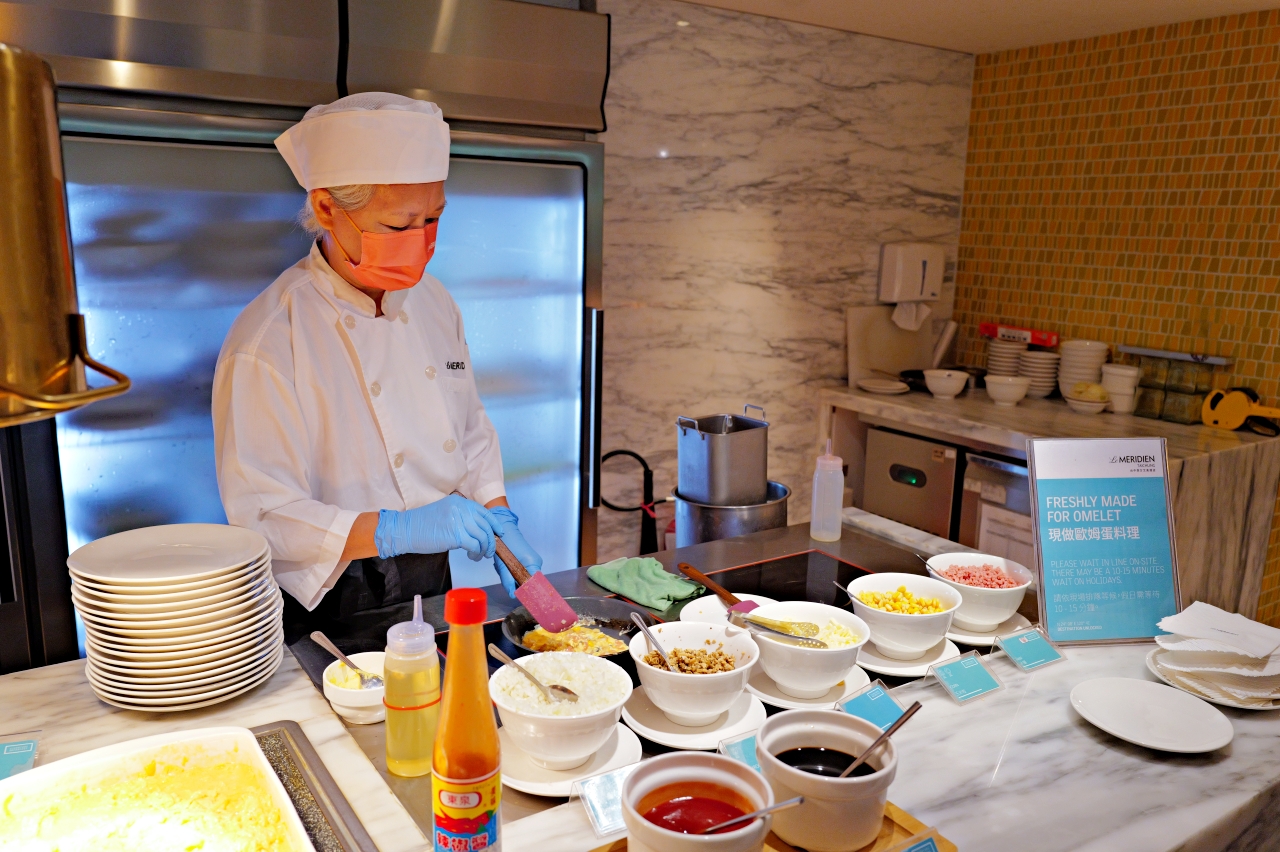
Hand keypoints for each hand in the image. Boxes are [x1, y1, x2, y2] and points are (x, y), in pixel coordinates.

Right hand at [374, 495, 498, 560]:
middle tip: (489, 551)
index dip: (495, 524)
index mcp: (460, 502)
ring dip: (483, 549)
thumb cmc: (424, 525)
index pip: (484, 512)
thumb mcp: (446, 514)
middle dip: (491, 541)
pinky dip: (476, 552)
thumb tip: (479, 531)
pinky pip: (474, 545)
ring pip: (482, 536)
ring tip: (478, 556)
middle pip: (486, 526)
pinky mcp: (455, 535)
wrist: (406, 530)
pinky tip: (471, 556)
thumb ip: (462, 517)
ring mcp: (458, 520)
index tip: (499, 534)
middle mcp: (461, 508)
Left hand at [490, 506, 542, 596]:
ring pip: (523, 576)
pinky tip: (504, 564)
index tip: (518, 595)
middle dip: (515, 582)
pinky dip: (512, 570)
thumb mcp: (503, 564)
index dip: (529, 592)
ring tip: (502, 566)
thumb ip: (508, 580)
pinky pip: (521, 570)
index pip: (536, 584)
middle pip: (529, 581)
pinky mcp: (528, 559)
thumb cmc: (503, 544)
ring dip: (512, 575)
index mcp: (533, 563)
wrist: (503, 527)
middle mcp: (536, 563)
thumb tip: (512, 595)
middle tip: (503, 573)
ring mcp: (532, 560)